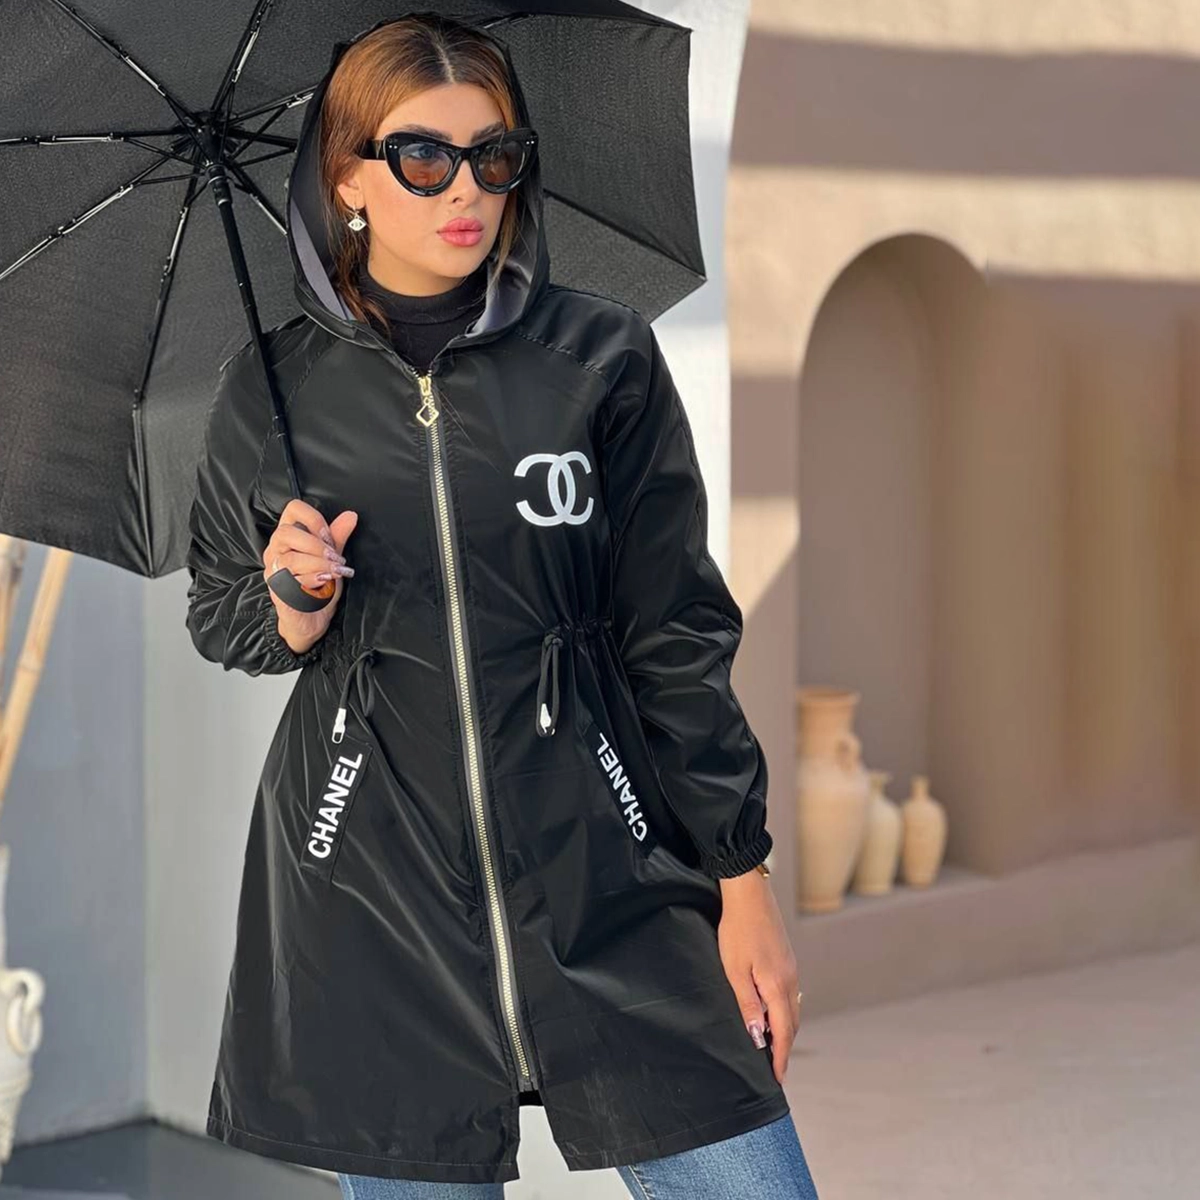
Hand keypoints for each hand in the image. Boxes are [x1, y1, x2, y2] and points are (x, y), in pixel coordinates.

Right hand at [262, 500, 358, 647]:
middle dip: (317, 544)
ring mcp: (273, 572)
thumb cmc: (319, 586)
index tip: (329, 535)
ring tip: (337, 572)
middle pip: (286, 533)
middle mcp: (275, 552)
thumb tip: (351, 516)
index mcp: (288, 538)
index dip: (313, 518)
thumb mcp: (331, 558)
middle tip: (336, 558)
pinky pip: (292, 582)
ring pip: (291, 559)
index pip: (292, 509)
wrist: (312, 618)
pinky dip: (313, 580)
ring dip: (320, 564)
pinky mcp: (277, 592)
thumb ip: (337, 537)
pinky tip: (325, 583)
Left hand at [717, 869, 800, 1084]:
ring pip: (793, 1010)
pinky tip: (773, 1014)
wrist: (749, 894)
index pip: (783, 1033)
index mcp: (777, 986)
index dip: (780, 1058)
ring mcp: (791, 969)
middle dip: (785, 1049)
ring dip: (785, 1031)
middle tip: (775, 1071)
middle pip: (792, 1024)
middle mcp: (790, 980)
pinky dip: (784, 1013)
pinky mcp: (787, 960)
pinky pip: (790, 995)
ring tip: (773, 1048)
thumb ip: (748, 1004)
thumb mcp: (735, 970)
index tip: (777, 1080)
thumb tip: (760, 1037)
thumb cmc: (737, 930)